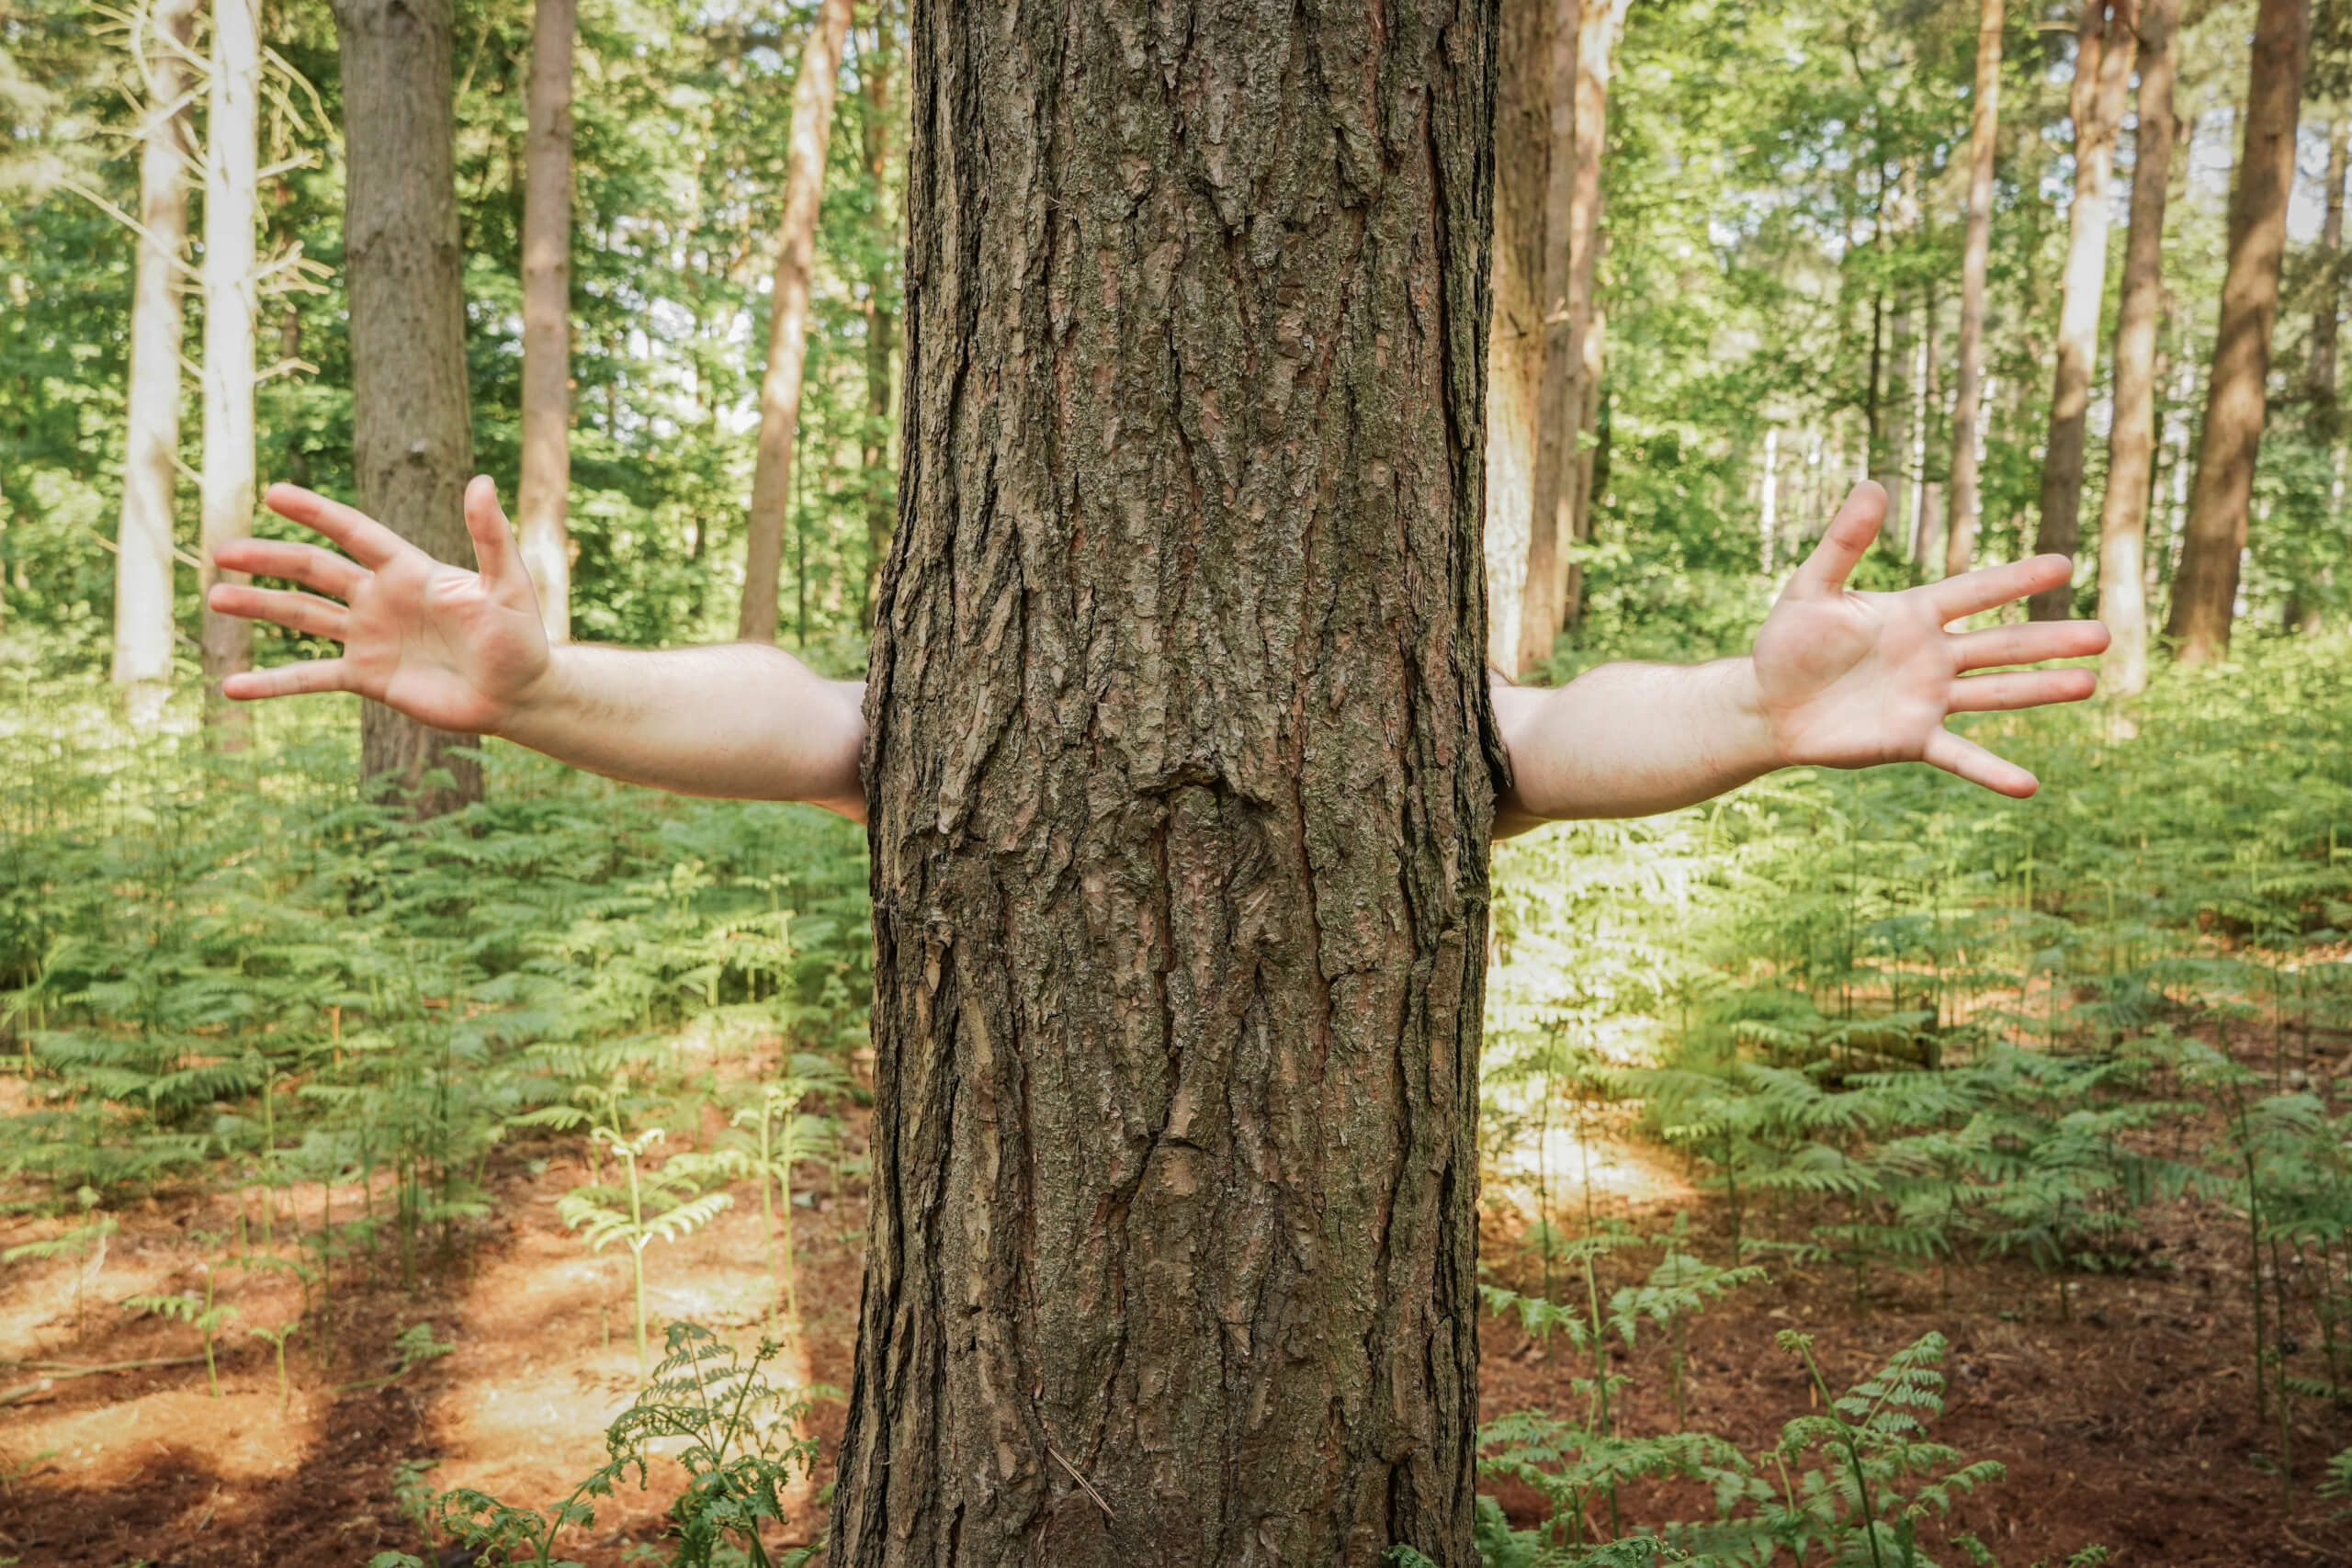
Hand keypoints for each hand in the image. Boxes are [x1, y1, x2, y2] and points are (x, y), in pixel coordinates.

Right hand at [207, 478, 552, 735]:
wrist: (519, 695)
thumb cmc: (521, 638)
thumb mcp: (507, 586)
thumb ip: (490, 537)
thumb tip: (481, 482)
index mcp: (409, 571)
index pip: (354, 533)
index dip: (316, 513)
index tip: (274, 493)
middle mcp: (381, 599)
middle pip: (315, 571)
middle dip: (269, 560)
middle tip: (222, 551)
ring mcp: (370, 638)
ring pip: (303, 617)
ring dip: (260, 607)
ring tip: (215, 598)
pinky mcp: (367, 677)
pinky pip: (311, 679)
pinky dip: (273, 683)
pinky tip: (233, 687)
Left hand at [1748, 481, 2109, 796]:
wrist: (1767, 704)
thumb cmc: (1788, 642)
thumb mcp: (1811, 587)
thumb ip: (1843, 541)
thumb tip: (1872, 484)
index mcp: (1913, 614)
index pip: (1974, 592)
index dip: (2014, 579)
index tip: (2063, 565)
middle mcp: (1932, 656)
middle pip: (2001, 645)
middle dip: (2051, 640)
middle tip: (2104, 635)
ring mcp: (1927, 699)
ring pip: (1996, 693)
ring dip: (2041, 690)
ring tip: (2089, 684)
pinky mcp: (1911, 739)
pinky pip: (1959, 755)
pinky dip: (1991, 771)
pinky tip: (2028, 785)